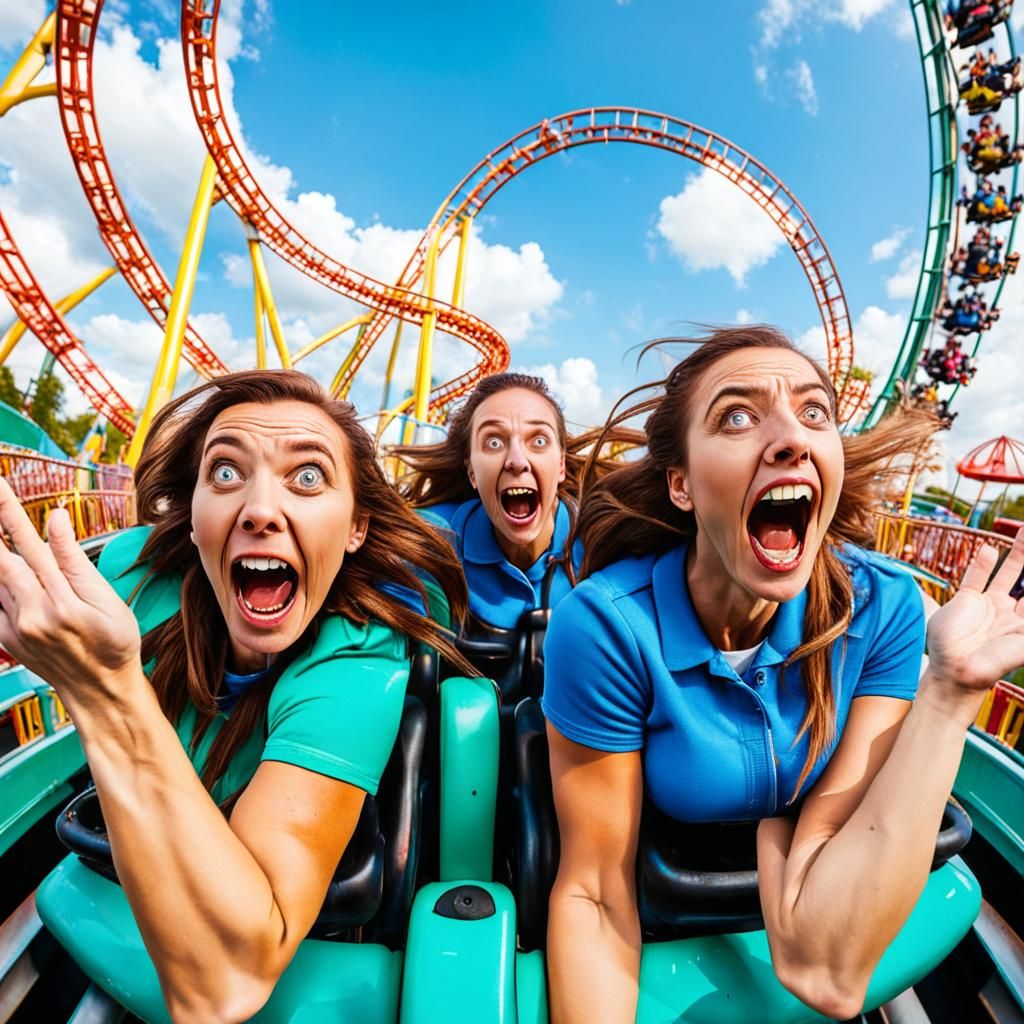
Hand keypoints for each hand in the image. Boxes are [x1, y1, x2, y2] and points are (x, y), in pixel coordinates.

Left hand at [0, 478, 140, 708]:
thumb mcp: (106, 600)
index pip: (27, 544)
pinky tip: (12, 577)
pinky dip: (0, 585)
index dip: (7, 513)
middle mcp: (29, 613)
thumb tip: (57, 519)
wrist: (101, 692)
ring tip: (14, 552)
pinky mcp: (6, 638)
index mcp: (59, 600)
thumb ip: (73, 559)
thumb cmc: (114, 645)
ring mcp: (13, 628)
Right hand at [923, 527, 1023, 705]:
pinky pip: (976, 577)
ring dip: (1017, 553)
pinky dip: (982, 564)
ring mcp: (988, 604)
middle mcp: (1009, 611)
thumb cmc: (993, 665)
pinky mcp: (966, 600)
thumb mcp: (1021, 646)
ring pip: (1006, 573)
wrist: (957, 672)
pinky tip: (989, 550)